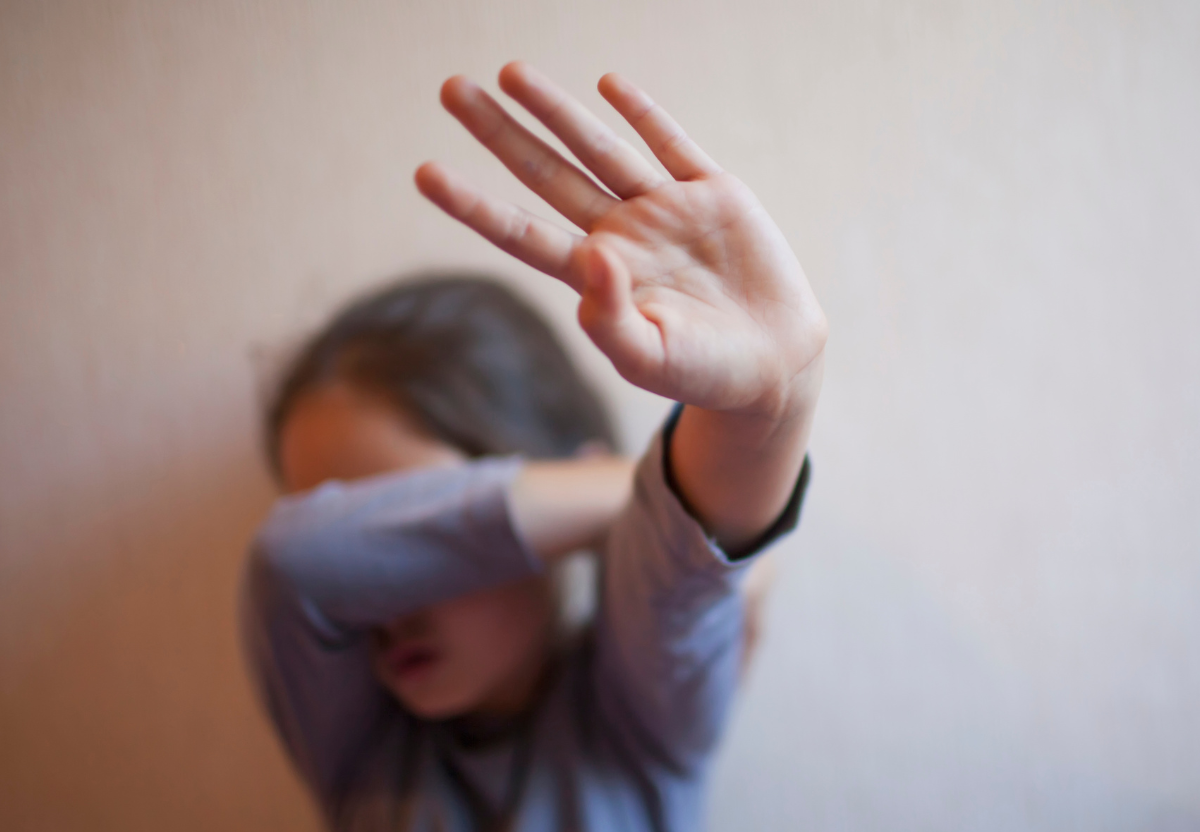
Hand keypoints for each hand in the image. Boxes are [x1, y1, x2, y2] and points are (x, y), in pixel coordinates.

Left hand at [415, 62, 826, 422]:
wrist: (774, 363)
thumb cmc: (704, 373)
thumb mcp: (650, 360)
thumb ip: (611, 319)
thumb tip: (592, 256)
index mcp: (596, 277)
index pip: (522, 233)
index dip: (474, 205)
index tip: (426, 173)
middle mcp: (620, 234)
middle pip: (547, 175)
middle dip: (500, 133)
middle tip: (452, 89)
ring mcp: (664, 209)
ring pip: (599, 149)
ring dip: (556, 111)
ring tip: (511, 72)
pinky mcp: (713, 194)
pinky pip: (672, 145)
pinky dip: (643, 114)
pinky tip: (608, 85)